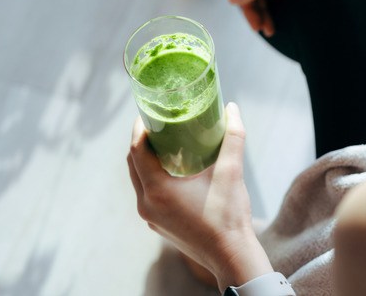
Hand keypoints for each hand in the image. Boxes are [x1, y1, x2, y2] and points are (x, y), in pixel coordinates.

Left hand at [127, 102, 272, 290]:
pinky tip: (171, 171)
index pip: (137, 150)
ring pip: (138, 180)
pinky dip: (152, 178)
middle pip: (133, 163)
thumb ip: (233, 138)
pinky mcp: (158, 225)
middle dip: (141, 141)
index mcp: (158, 190)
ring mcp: (150, 217)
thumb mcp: (232, 172)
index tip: (149, 113)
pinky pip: (146, 194)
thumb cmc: (230, 216)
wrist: (231, 256)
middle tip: (157, 124)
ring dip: (145, 160)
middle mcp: (147, 204)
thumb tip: (232, 109)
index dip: (140, 128)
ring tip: (163, 144)